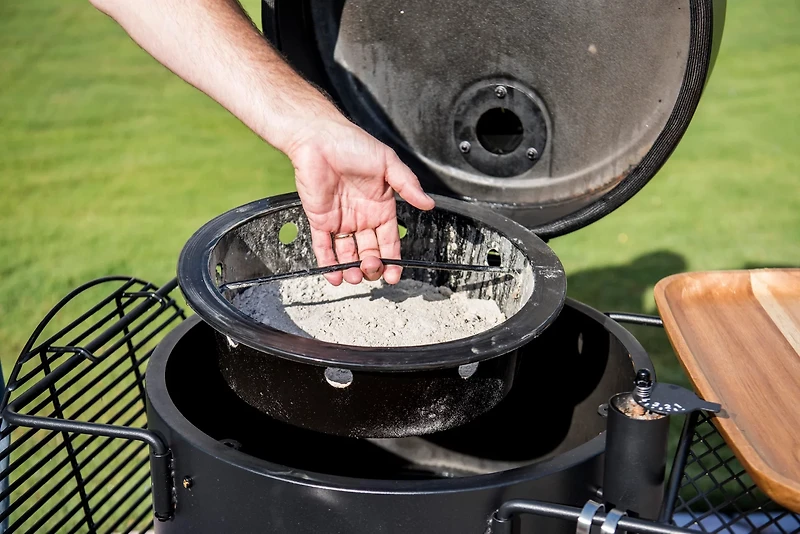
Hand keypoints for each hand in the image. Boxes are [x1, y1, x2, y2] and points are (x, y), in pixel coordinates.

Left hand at [287, 116, 434, 285]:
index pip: (389, 239)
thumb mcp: (388, 163)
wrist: (319, 138)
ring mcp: (340, 220)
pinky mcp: (319, 219)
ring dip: (351, 269)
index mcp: (381, 206)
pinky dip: (328, 263)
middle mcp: (362, 216)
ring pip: (348, 253)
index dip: (392, 258)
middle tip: (372, 271)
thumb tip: (428, 203)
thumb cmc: (352, 145)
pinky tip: (334, 275)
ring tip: (355, 277)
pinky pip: (324, 246)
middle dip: (372, 266)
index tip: (394, 274)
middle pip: (369, 250)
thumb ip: (408, 185)